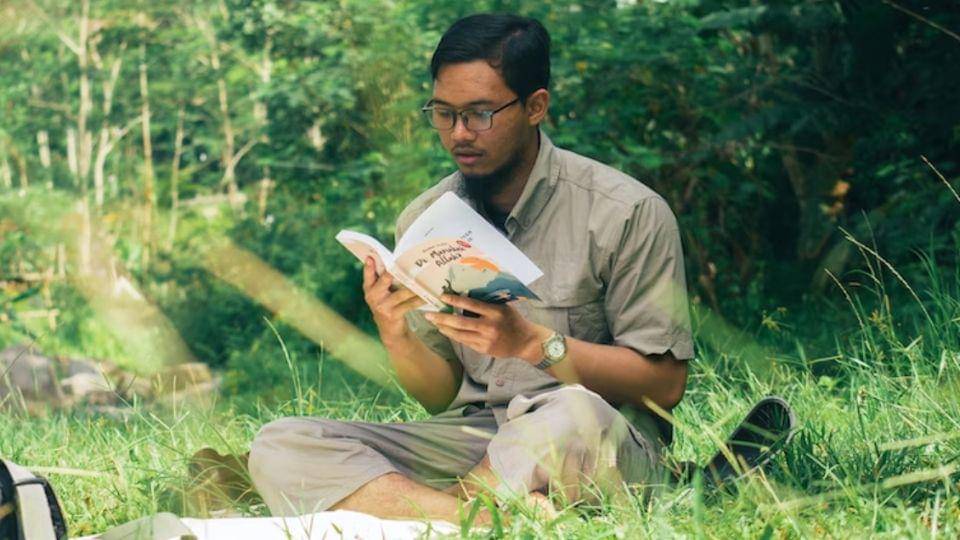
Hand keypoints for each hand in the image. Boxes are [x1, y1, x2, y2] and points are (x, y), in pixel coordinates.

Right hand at [362, 257, 424, 341]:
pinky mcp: (393, 315)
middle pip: (385, 279)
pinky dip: (418, 300)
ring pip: (401, 293)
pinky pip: (409, 305)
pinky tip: (426, 296)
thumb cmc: (387, 304)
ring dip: (413, 287)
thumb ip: (382, 278)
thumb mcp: (380, 292)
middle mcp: (373, 296)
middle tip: (406, 264)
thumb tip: (393, 259)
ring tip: (423, 280)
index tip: (370, 257)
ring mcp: (383, 306)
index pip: (368, 274)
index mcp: (369, 288)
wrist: (390, 329)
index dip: (368, 266)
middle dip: (394, 272)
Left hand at [424, 294, 550, 361]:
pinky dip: (454, 336)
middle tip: (428, 314)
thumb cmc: (513, 320)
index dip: (455, 300)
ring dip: (444, 328)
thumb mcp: (502, 307)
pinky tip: (446, 331)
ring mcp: (486, 340)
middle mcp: (489, 327)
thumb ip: (485, 304)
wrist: (525, 342)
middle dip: (442, 318)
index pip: (471, 304)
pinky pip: (464, 342)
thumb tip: (463, 297)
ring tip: (434, 322)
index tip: (442, 296)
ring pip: (459, 334)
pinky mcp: (483, 349)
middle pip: (460, 322)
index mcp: (495, 312)